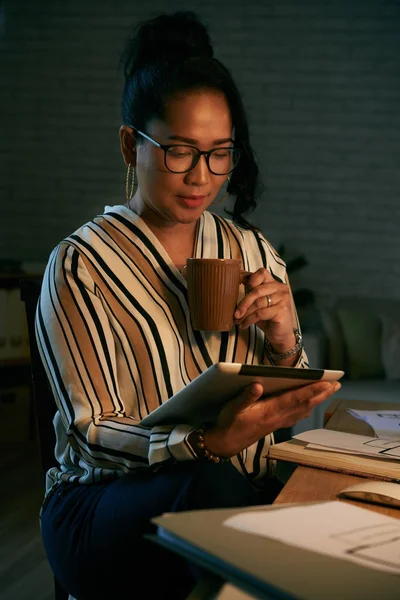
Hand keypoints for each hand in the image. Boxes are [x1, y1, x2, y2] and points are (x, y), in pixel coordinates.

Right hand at [204, 380, 340, 457]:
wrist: (226, 442)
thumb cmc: (229, 422)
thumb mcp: (232, 408)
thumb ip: (245, 397)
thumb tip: (257, 384)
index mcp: (270, 410)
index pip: (295, 398)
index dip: (312, 390)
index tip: (327, 383)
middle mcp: (278, 416)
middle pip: (305, 404)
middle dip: (322, 394)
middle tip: (337, 384)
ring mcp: (278, 421)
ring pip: (303, 410)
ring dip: (317, 400)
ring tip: (329, 391)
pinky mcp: (275, 424)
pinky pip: (296, 415)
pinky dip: (306, 409)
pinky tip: (310, 407)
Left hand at [234, 268, 293, 350]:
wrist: (280, 334)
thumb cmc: (267, 317)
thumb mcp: (257, 302)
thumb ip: (251, 290)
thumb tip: (238, 276)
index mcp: (274, 283)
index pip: (261, 273)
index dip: (249, 279)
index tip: (237, 287)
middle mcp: (280, 288)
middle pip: (256, 290)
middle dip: (243, 303)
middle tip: (235, 314)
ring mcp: (283, 298)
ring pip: (257, 303)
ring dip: (245, 314)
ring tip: (238, 321)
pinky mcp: (282, 310)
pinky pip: (260, 313)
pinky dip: (249, 320)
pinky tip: (244, 325)